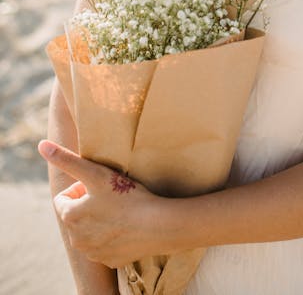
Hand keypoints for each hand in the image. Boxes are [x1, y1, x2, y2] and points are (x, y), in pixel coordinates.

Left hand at [38, 140, 164, 267]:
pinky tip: (126, 225)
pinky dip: (111, 235)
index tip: (100, 185)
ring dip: (99, 219)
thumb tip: (42, 146)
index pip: (64, 198)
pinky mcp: (109, 260)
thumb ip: (67, 159)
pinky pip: (104, 244)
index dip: (81, 188)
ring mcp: (93, 252)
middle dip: (89, 204)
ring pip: (89, 230)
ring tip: (119, 209)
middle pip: (76, 215)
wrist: (156, 225)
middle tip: (111, 195)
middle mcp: (76, 239)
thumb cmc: (125, 196)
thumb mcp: (95, 173)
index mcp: (69, 217)